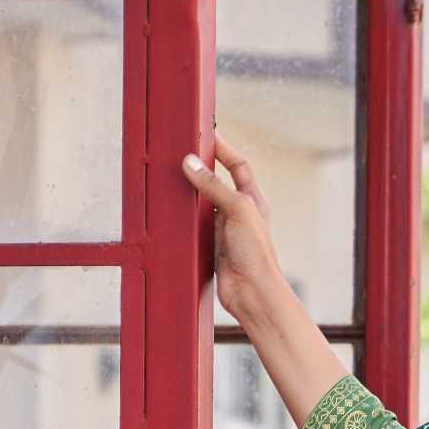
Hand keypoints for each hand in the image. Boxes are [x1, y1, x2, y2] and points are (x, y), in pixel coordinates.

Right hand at [180, 135, 283, 324]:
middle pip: (217, 182)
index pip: (238, 166)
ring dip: (189, 192)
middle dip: (201, 168)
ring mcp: (224, 229)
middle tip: (181, 153)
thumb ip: (214, 186)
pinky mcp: (211, 245)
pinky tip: (171, 209)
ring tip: (171, 176)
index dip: (223, 149)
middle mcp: (239, 213)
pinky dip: (183, 217)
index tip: (205, 135)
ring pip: (203, 204)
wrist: (252, 293)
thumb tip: (191, 163)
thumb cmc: (256, 253)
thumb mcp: (238, 210)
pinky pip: (194, 225)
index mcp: (252, 200)